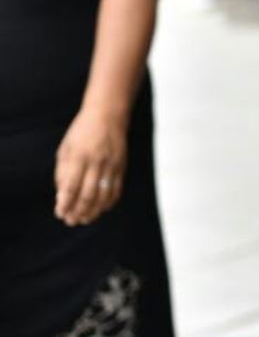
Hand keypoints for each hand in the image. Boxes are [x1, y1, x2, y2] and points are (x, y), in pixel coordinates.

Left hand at [54, 109, 127, 226]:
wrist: (109, 115)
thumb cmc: (82, 131)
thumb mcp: (65, 148)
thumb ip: (62, 172)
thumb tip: (61, 195)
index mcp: (78, 157)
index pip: (71, 186)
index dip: (65, 203)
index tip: (59, 213)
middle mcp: (96, 162)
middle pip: (88, 194)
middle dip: (78, 211)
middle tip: (70, 221)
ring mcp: (111, 165)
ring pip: (103, 195)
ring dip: (93, 211)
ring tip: (84, 219)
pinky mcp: (122, 166)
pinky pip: (116, 189)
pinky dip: (108, 202)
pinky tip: (101, 209)